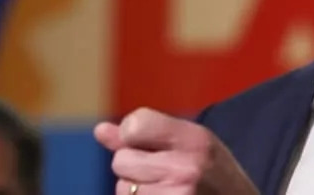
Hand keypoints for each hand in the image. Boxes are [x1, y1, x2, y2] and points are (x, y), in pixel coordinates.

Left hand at [95, 107, 258, 194]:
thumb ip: (147, 135)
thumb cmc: (214, 173)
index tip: (149, 142)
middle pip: (122, 160)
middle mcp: (185, 168)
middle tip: (163, 171)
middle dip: (134, 167)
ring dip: (136, 190)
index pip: (134, 125)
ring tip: (166, 189)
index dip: (133, 134)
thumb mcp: (192, 144)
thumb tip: (99, 130)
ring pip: (122, 188)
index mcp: (195, 140)